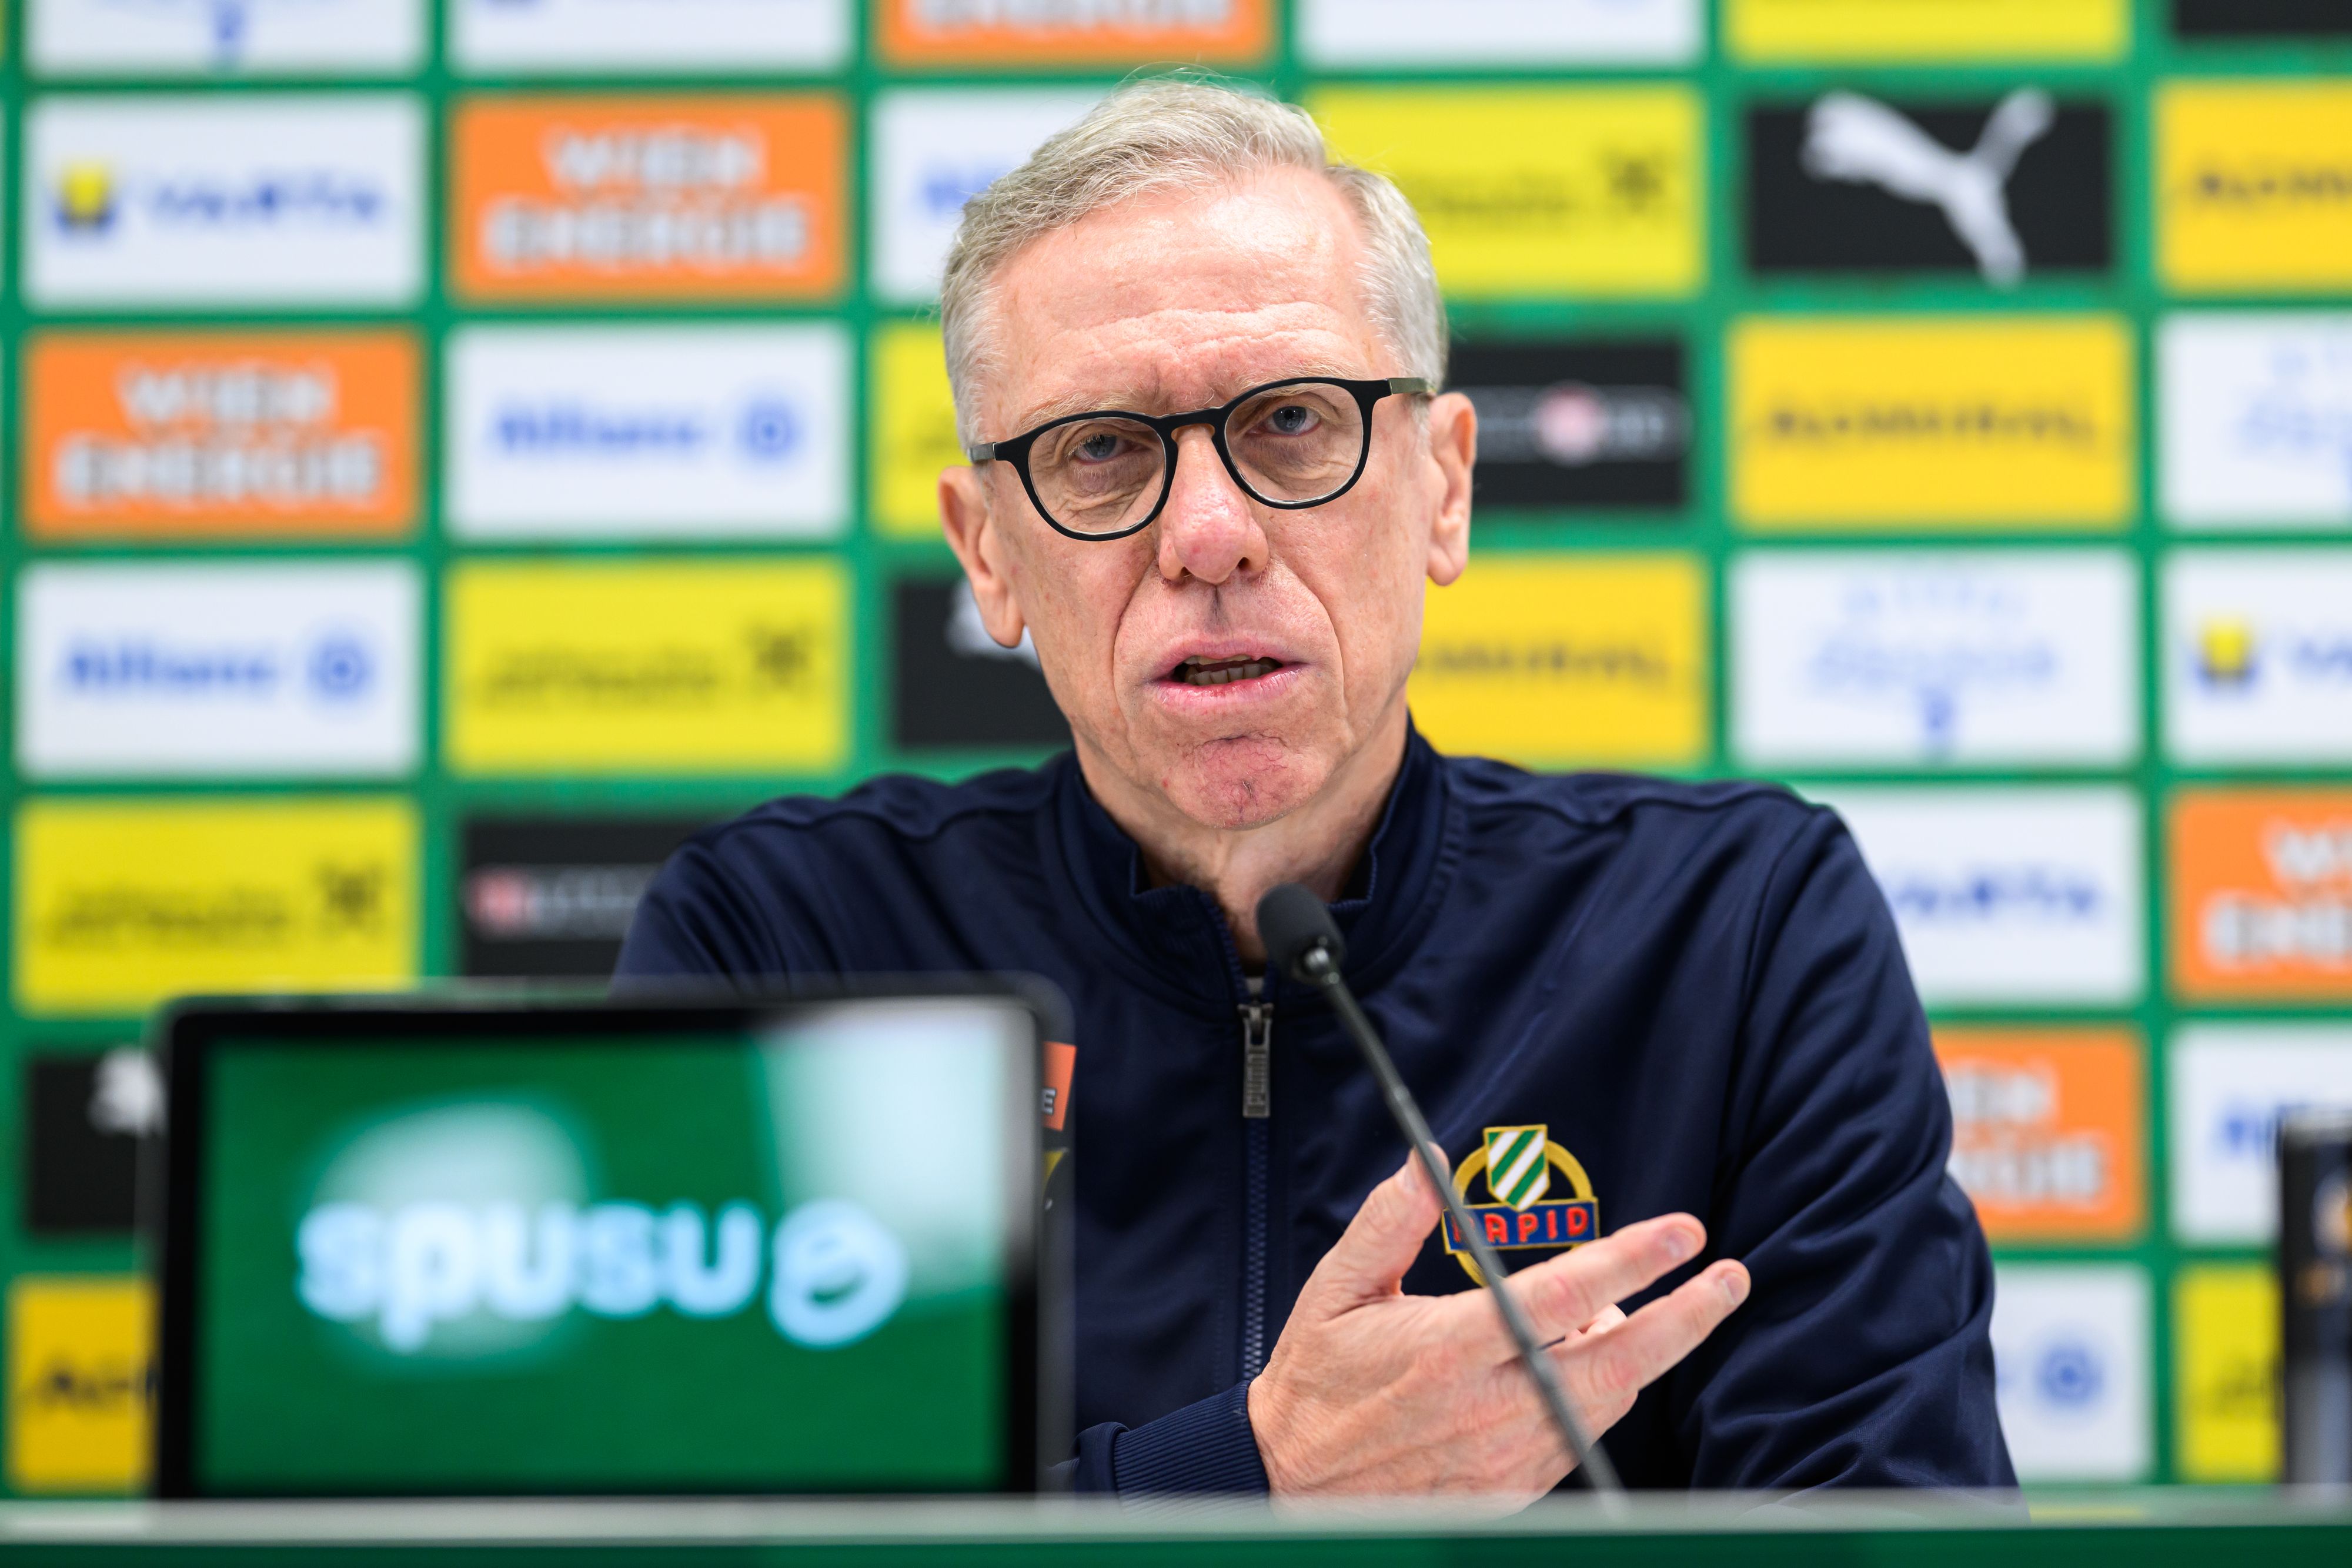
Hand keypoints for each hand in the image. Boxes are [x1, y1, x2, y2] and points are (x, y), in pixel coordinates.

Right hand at [1246, 1153, 1749, 1502]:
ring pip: (1611, 1399)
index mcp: (1452, 1349)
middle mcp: (1492, 1407)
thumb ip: (1388, 1222)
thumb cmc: (1315, 1383)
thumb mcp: (1336, 1291)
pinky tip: (1593, 1364)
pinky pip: (1584, 1437)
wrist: (1292, 1485)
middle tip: (1728, 1277)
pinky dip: (1604, 1395)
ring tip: (1636, 1309)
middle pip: (1621, 1360)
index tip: (1680, 1232)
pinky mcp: (1514, 1490)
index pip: (1567, 1296)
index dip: (1633, 1259)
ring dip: (1642, 1351)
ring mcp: (1510, 1456)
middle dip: (1687, 1316)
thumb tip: (1427, 1161)